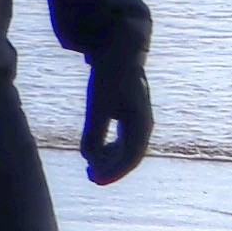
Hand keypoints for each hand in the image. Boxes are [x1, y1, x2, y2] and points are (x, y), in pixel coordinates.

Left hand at [77, 62, 152, 186]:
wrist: (119, 51)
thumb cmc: (110, 77)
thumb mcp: (98, 104)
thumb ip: (94, 131)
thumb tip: (88, 157)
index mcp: (141, 123)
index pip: (131, 156)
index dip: (114, 171)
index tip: (96, 179)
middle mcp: (143, 124)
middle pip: (130, 156)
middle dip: (111, 170)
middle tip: (91, 178)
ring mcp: (137, 121)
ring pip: (126, 150)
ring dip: (110, 161)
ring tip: (91, 170)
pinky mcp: (129, 117)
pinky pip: (123, 141)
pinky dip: (110, 150)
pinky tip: (95, 154)